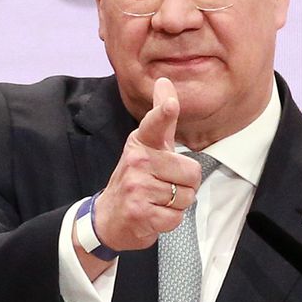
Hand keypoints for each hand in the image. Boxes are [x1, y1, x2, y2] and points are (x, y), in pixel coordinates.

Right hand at [91, 77, 204, 252]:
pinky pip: (176, 217)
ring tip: (157, 201)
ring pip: (186, 197)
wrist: (110, 217)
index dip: (164, 113)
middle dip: (185, 186)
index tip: (170, 104)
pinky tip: (153, 215)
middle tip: (163, 187)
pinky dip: (170, 221)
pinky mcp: (139, 212)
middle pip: (192, 173)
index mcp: (141, 142)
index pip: (156, 124)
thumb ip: (161, 118)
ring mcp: (136, 187)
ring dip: (177, 204)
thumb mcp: (147, 145)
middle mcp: (137, 160)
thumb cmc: (137, 178)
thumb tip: (165, 80)